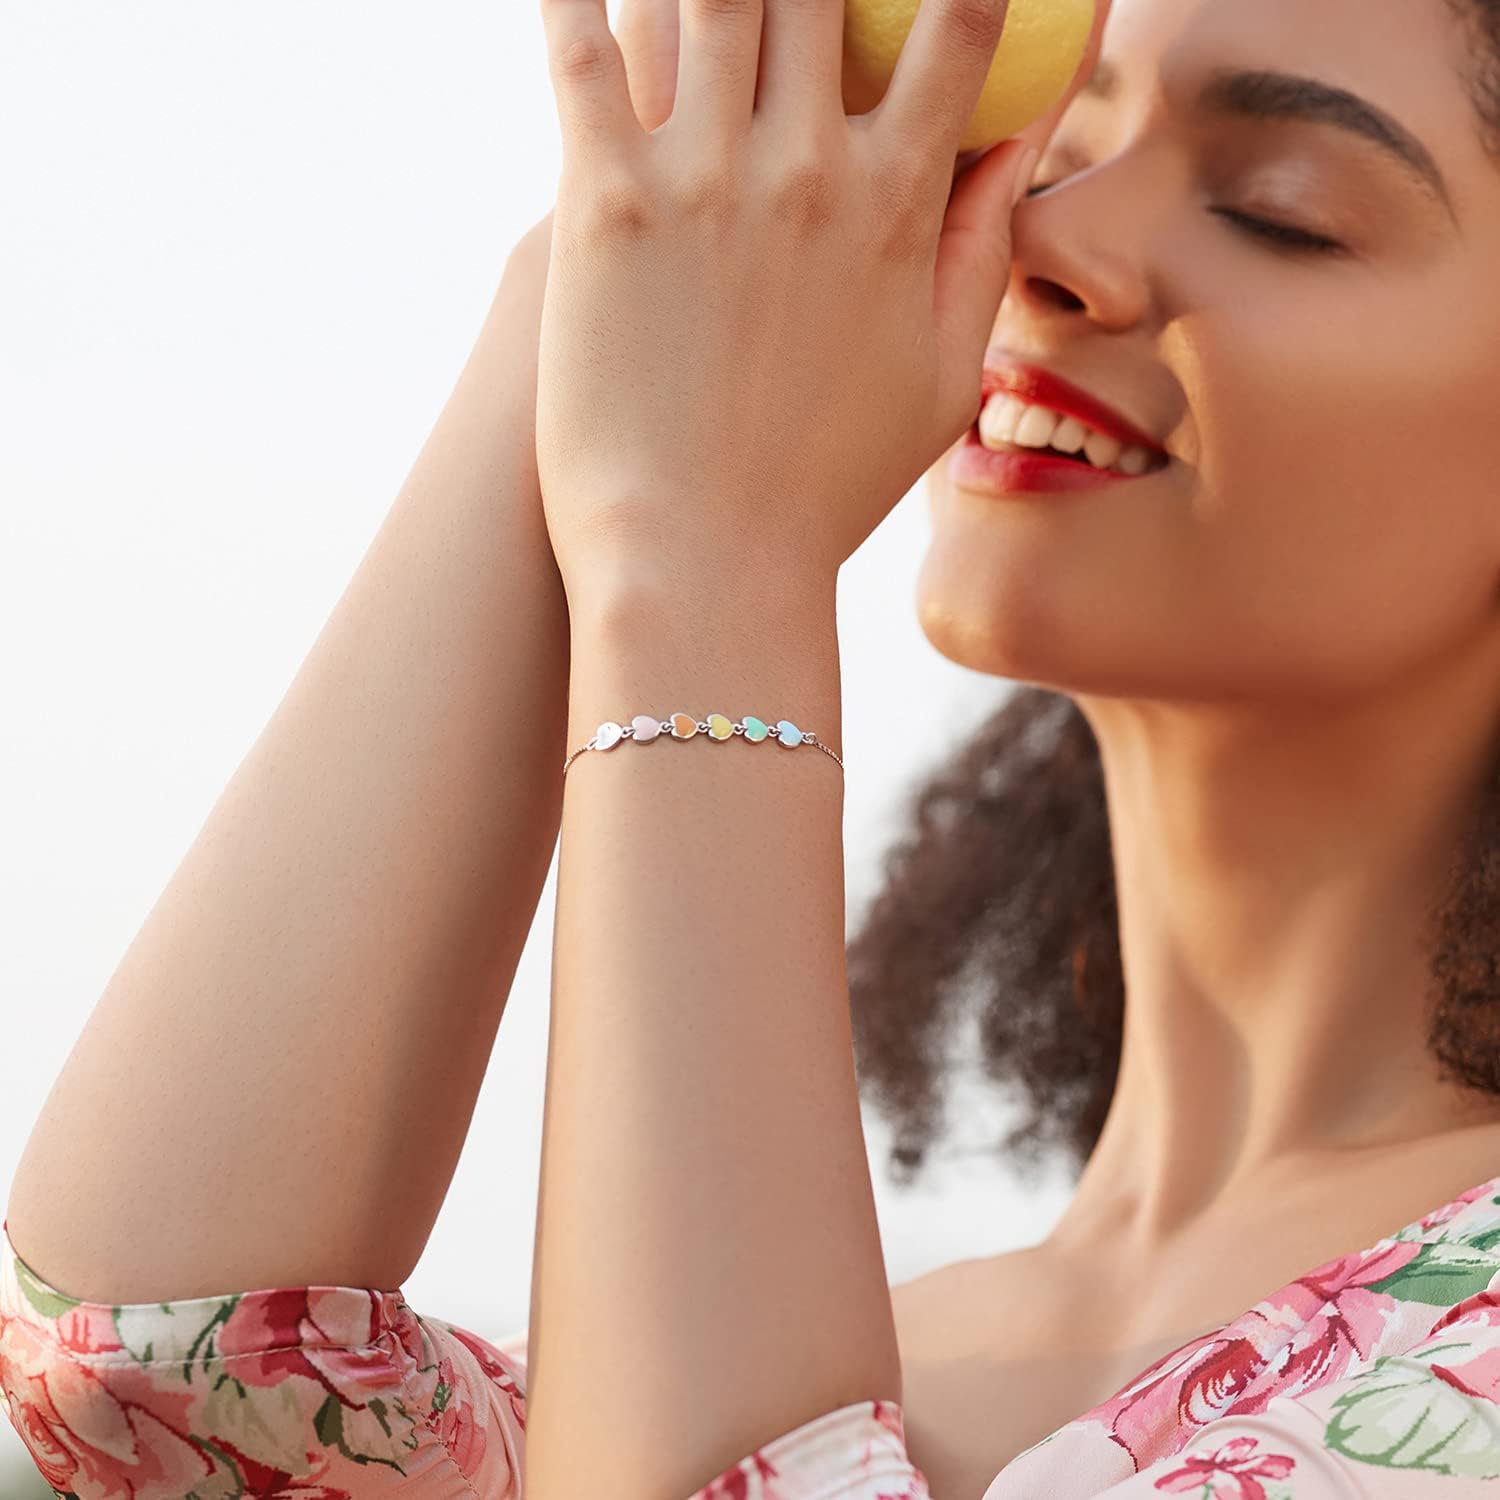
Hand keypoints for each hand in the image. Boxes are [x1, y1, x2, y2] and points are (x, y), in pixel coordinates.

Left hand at [534, 0, 1110, 603]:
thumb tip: (1015, 150)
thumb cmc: (821, 490)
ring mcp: (701, 178)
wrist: (700, 563)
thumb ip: (979, 255)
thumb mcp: (939, 385)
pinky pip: (584, 55)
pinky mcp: (603, 206)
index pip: (958, 30)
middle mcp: (806, 168)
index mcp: (895, 205)